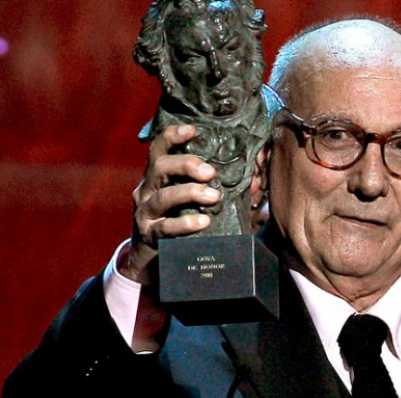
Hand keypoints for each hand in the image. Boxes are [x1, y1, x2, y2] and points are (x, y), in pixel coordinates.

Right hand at [118, 124, 220, 284]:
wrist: (149, 263)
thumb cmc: (176, 224)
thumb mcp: (190, 203)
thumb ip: (217, 189)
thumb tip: (255, 181)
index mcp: (156, 178)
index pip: (159, 149)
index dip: (173, 136)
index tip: (192, 130)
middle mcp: (146, 190)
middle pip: (160, 167)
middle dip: (187, 165)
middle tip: (211, 173)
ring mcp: (145, 213)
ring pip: (163, 197)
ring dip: (190, 193)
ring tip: (213, 196)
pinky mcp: (148, 236)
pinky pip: (165, 227)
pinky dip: (185, 223)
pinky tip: (203, 222)